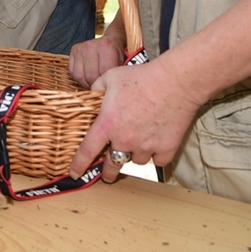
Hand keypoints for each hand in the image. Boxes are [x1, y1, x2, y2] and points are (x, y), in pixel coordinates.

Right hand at [68, 35, 125, 88]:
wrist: (112, 40)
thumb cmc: (119, 54)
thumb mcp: (125, 61)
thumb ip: (119, 73)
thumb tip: (114, 88)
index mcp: (106, 46)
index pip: (104, 72)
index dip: (106, 82)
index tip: (109, 85)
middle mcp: (91, 45)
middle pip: (90, 75)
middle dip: (96, 84)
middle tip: (101, 86)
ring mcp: (81, 48)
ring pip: (79, 75)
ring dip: (86, 83)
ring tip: (94, 83)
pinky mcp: (74, 50)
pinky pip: (72, 72)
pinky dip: (79, 78)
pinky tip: (87, 77)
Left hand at [68, 59, 201, 182]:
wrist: (176, 82)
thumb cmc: (142, 77)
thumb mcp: (110, 78)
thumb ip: (96, 89)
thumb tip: (92, 96)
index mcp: (108, 124)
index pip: (87, 151)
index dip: (79, 164)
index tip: (74, 173)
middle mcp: (125, 140)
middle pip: (112, 165)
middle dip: (108, 172)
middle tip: (107, 174)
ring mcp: (146, 147)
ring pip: (136, 160)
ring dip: (135, 154)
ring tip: (139, 142)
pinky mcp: (166, 149)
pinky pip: (158, 160)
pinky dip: (156, 155)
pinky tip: (156, 143)